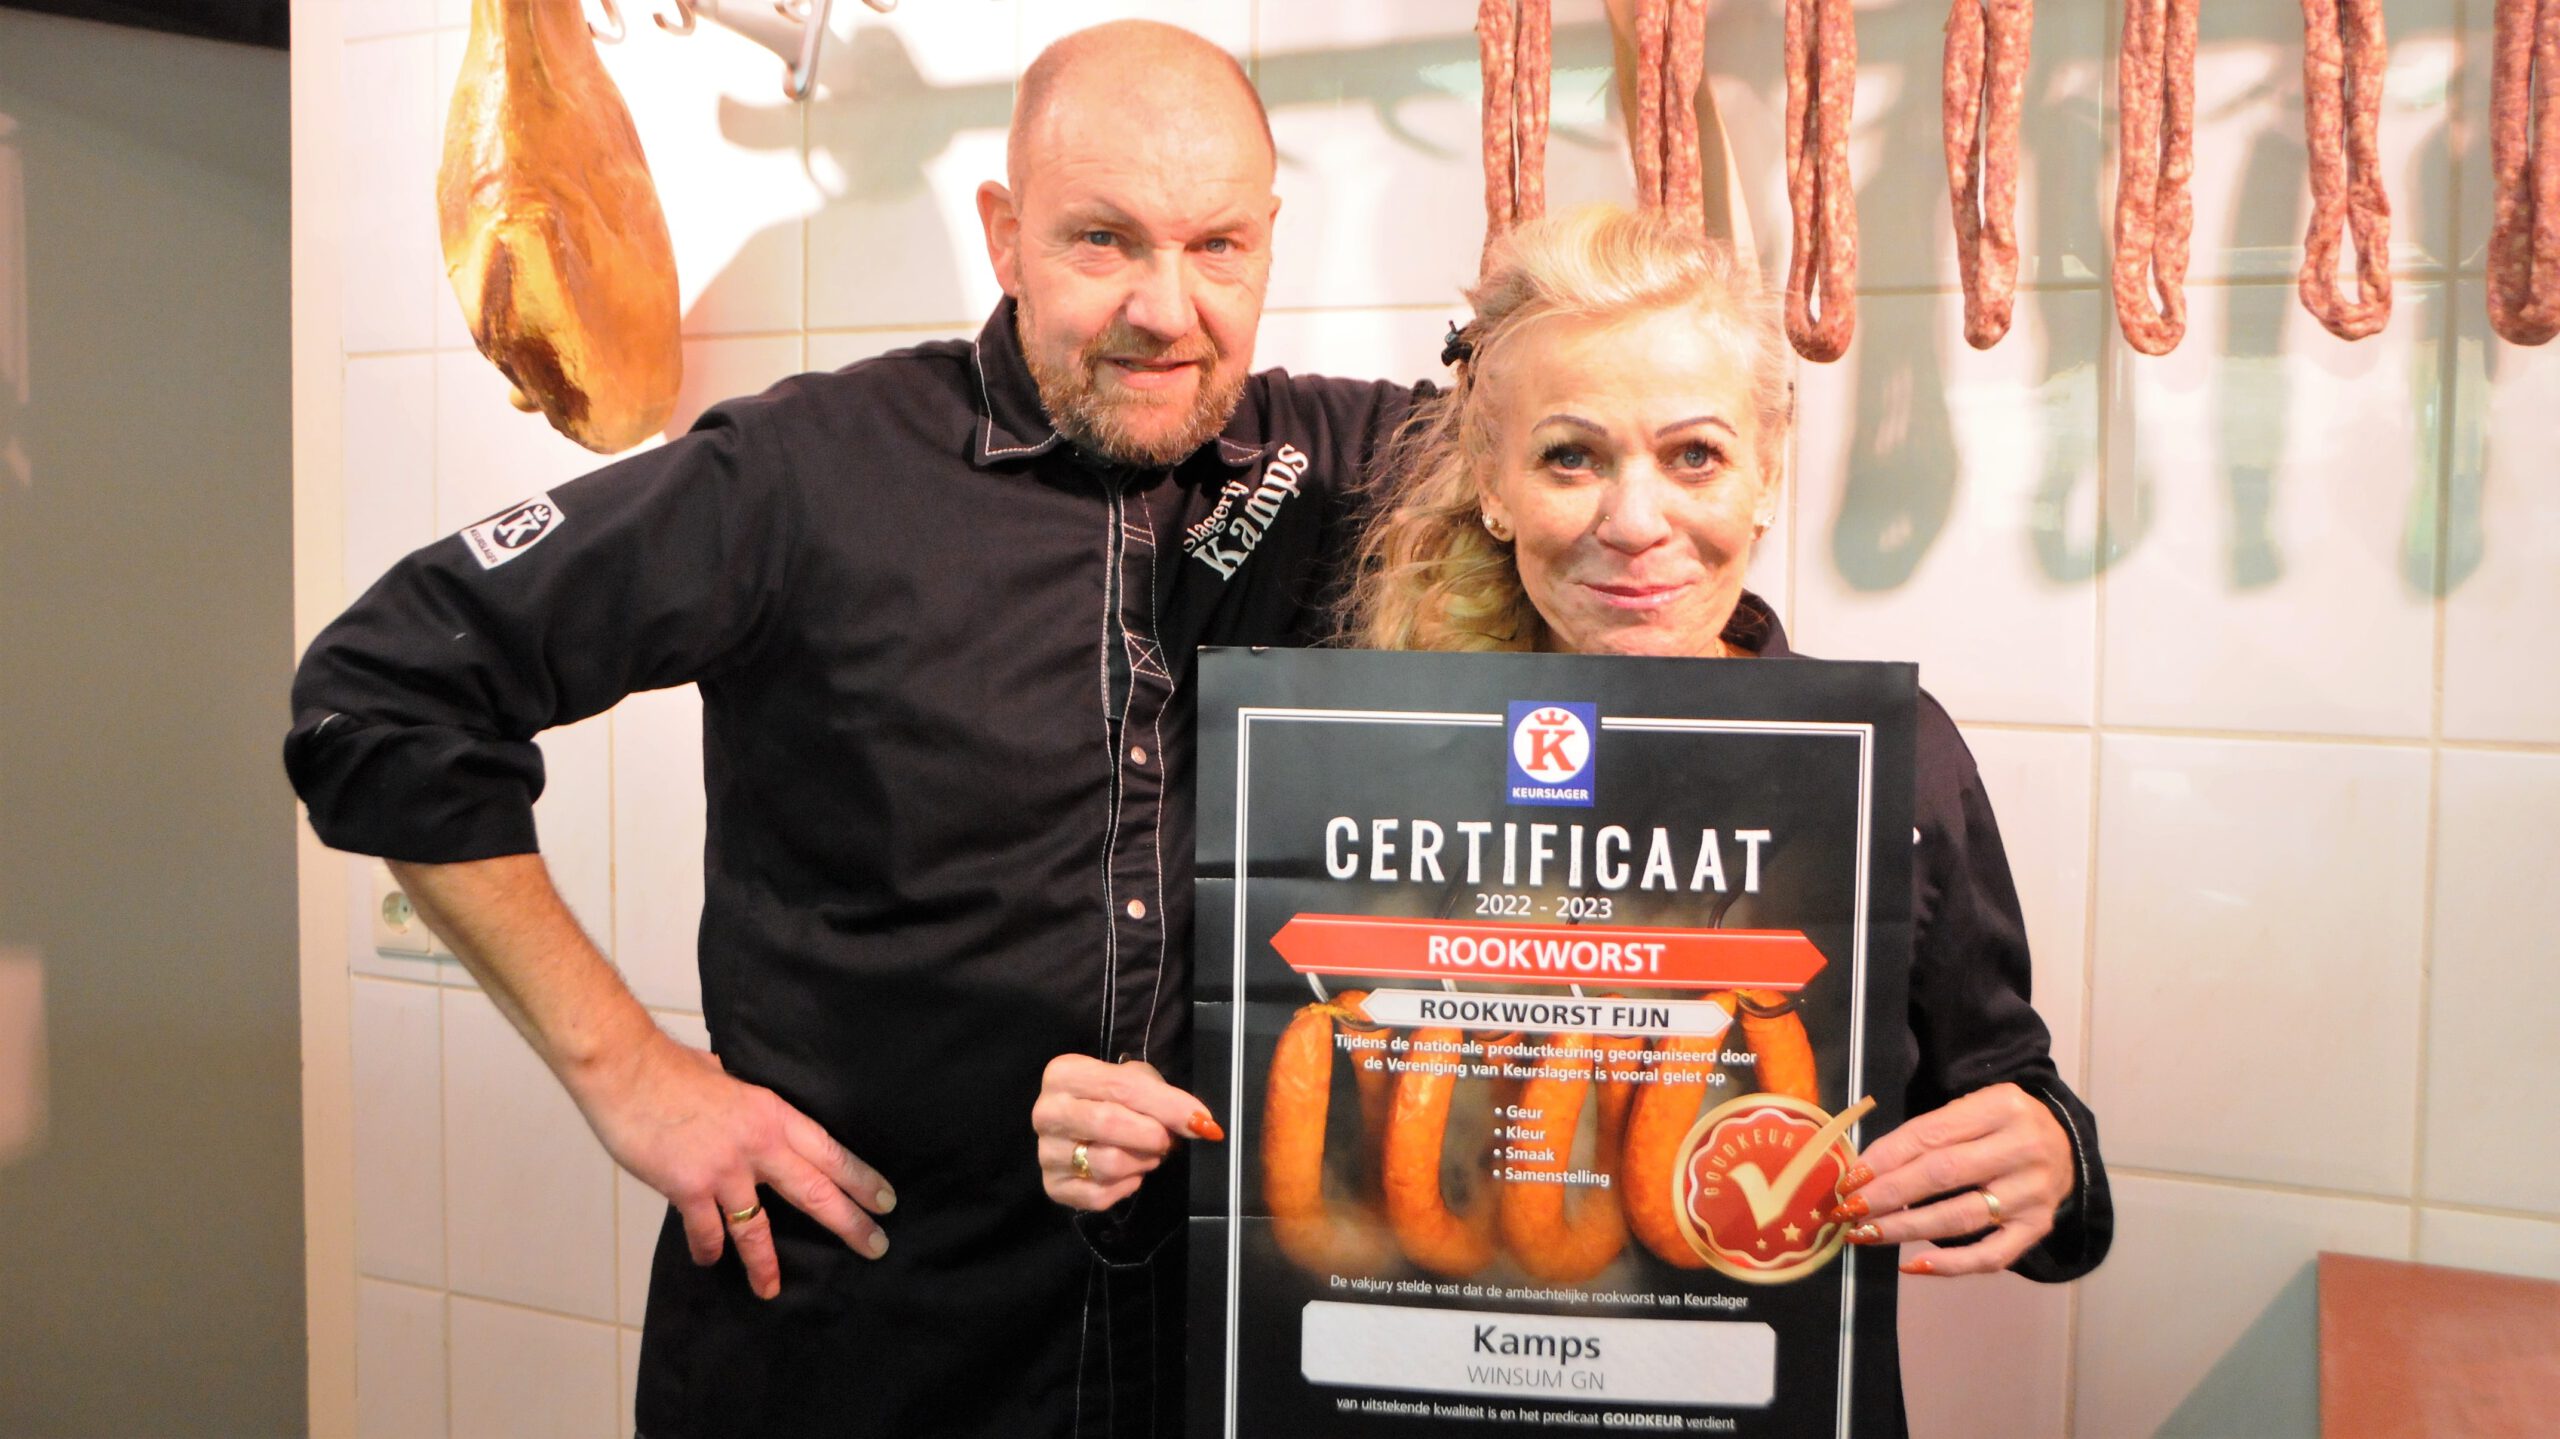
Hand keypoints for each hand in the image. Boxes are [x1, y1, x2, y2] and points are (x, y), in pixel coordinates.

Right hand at [573, 1030, 895, 1299]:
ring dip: (766, 1263)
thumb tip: (747, 1107)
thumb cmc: (670, 1070)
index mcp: (773, 1113)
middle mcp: (758, 1143)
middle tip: (876, 1246)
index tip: (885, 1201)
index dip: (861, 1178)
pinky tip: (709, 1259)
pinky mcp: (689, 1188)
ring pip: (758, 1227)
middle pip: (815, 1190)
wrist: (626, 1071)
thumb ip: (745, 1104)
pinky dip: (708, 1248)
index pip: (831, 1151)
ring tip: (772, 1289)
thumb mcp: (728, 1079)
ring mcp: (725, 1169)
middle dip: (849, 1222)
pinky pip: (707, 1231)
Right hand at [1031, 1054, 1223, 1211]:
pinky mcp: (1053, 1186)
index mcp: (1063, 1074)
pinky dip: (1126, 1186)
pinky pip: (1100, 1195)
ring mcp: (1046, 1152)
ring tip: (1146, 1154)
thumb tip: (1202, 1125)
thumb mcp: (1140, 1083)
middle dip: (1151, 1135)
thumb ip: (1168, 1101)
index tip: (1200, 1121)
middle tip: (1165, 1139)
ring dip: (1141, 1162)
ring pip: (1108, 1163)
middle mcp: (1047, 1112)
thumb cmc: (1115, 1098)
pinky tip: (1127, 1173)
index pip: (1122, 1089)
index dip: (1167, 1106)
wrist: (1088, 1124)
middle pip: (1109, 1124)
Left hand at [1830, 1082, 2070, 1276]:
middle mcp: (2024, 1148)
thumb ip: (1928, 1132)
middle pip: (1943, 1174)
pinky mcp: (2038, 1228)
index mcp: (2002, 1106)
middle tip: (1849, 1209)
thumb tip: (1866, 1169)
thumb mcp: (1972, 1108)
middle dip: (1888, 1194)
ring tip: (1866, 1233)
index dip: (1886, 1158)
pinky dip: (1949, 1265)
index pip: (1932, 1134)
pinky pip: (1991, 1256)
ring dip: (1906, 1229)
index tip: (1851, 1178)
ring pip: (1961, 1217)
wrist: (2065, 1144)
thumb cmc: (2000, 1126)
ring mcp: (2033, 1193)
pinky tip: (1912, 1264)